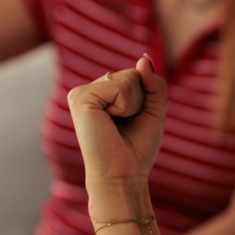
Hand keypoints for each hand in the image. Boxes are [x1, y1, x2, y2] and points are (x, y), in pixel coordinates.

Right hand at [67, 56, 166, 189]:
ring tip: (118, 125)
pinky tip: (110, 122)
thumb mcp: (153, 110)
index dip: (146, 99)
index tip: (133, 122)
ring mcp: (80, 93)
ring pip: (129, 78)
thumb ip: (153, 82)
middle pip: (133, 73)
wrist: (123, 175)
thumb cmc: (137, 148)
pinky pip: (121, 86)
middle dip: (141, 101)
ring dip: (134, 104)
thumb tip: (143, 58)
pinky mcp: (80, 98)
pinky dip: (126, 106)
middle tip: (126, 126)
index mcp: (100, 94)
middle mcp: (87, 91)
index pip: (136, 75)